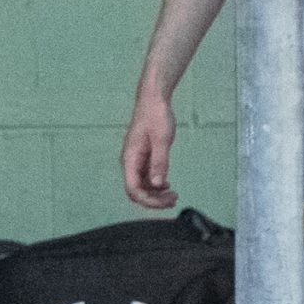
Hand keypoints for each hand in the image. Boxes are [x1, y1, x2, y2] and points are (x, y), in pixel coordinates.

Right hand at [121, 94, 177, 209]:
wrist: (153, 101)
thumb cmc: (156, 117)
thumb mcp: (162, 140)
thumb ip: (159, 163)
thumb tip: (158, 185)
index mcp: (130, 159)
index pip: (134, 189)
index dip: (149, 200)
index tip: (167, 202)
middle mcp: (129, 162)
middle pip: (136, 191)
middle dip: (153, 200)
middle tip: (174, 200)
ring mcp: (135, 161)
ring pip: (141, 186)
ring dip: (155, 194)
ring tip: (173, 195)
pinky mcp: (142, 158)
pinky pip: (145, 178)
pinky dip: (155, 185)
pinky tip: (167, 185)